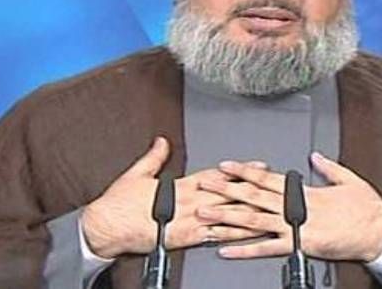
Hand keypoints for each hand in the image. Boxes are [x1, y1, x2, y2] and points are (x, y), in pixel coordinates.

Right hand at [81, 137, 265, 257]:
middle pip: (228, 193)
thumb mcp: (136, 173)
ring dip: (249, 211)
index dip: (238, 170)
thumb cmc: (120, 203)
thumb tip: (162, 142)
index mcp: (180, 185)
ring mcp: (189, 221)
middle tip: (273, 184)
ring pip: (225, 214)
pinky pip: (213, 236)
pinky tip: (247, 234)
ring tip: (269, 208)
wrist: (107, 227)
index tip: (256, 165)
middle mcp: (189, 201)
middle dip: (252, 188)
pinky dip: (232, 235)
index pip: (216, 175)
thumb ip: (154, 157)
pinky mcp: (185, 239)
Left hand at [197, 152, 381, 261]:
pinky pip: (267, 250)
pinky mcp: (300, 247)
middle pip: (253, 197)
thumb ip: (328, 167)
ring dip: (228, 218)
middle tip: (205, 187)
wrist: (380, 232)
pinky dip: (245, 250)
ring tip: (207, 216)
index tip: (225, 166)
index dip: (244, 171)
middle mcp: (295, 207)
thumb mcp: (348, 179)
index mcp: (304, 190)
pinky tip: (226, 250)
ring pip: (254, 222)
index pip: (267, 178)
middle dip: (226, 191)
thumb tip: (315, 156)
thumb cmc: (366, 208)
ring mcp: (295, 228)